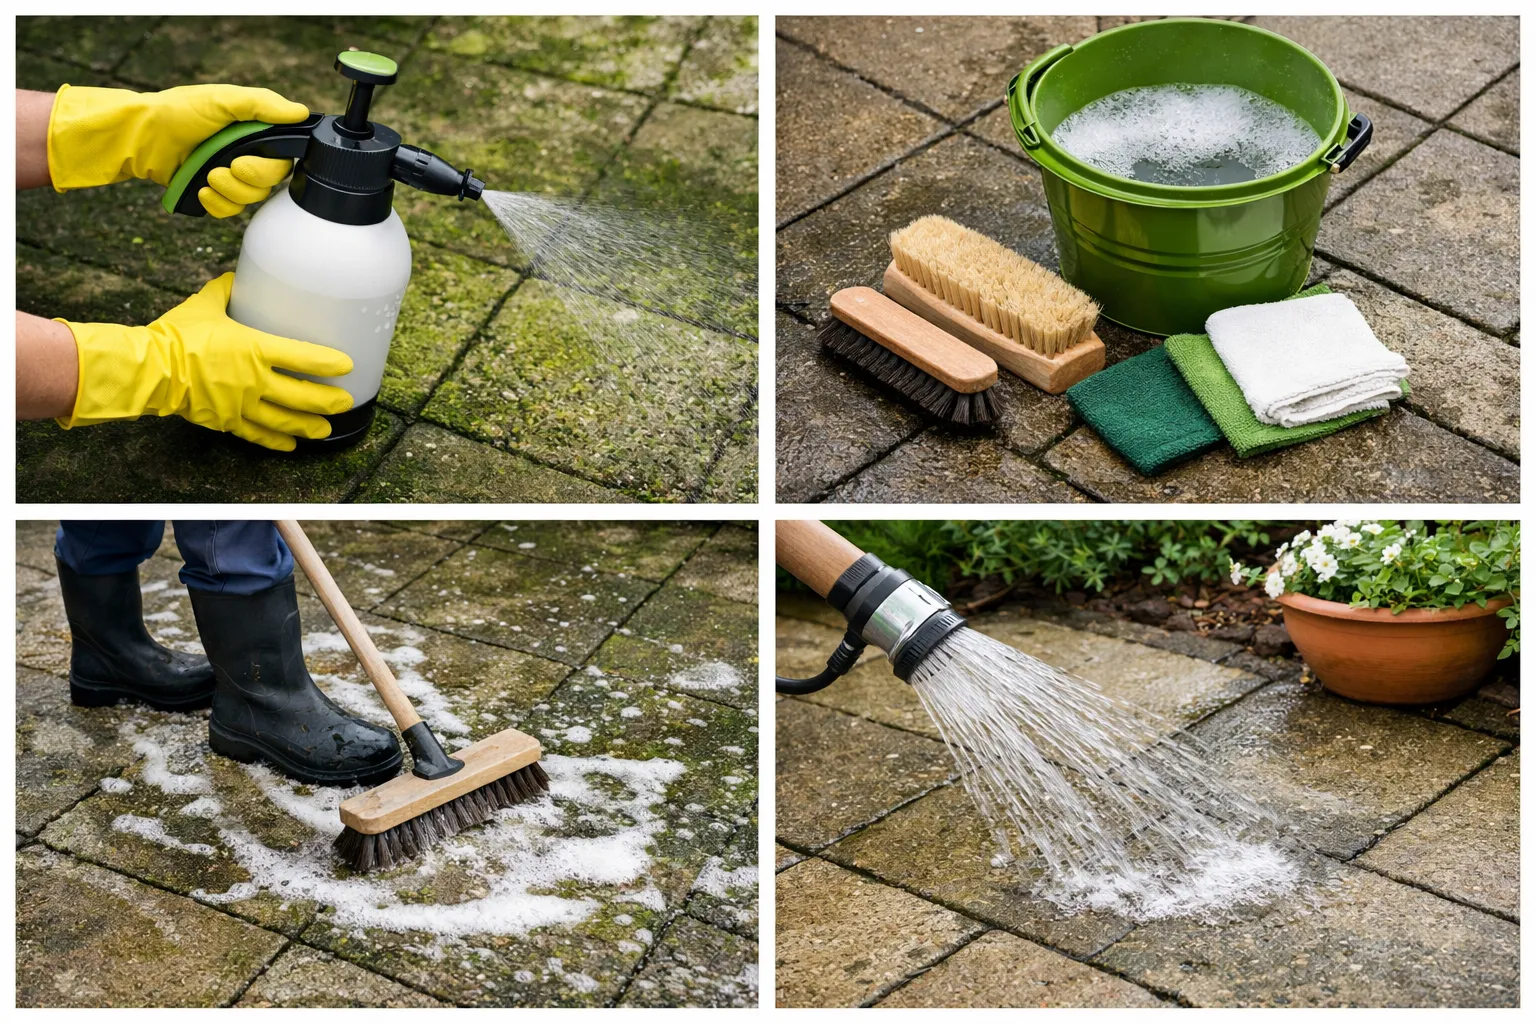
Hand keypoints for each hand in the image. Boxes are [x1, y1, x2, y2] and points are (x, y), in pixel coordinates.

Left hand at [47, 83, 306, 215]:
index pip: (284, 158)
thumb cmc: (177, 112)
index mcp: (254, 133)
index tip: (248, 160)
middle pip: (271, 182)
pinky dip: (216, 203)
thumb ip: (262, 104)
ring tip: (207, 175)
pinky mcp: (215, 195)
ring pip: (251, 199)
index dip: (272, 166)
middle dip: (248, 178)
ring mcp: (231, 177)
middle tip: (227, 166)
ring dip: (229, 190)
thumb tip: (300, 111)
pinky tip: (201, 189)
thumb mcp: (222, 100)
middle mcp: (247, 155)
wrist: (142, 138)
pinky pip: (230, 212)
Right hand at [58, 273, 354, 451]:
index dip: (328, 362)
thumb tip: (236, 275)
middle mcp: (254, 380)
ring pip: (285, 420)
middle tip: (346, 402)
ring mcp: (241, 404)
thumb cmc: (176, 334)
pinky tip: (291, 446)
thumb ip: (225, 290)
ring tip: (327, 430)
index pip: (302, 356)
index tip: (347, 365)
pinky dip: (276, 441)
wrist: (148, 367)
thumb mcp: (204, 305)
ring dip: (309, 426)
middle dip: (328, 401)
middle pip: (302, 395)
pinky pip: (258, 434)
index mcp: (253, 348)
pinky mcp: (227, 421)